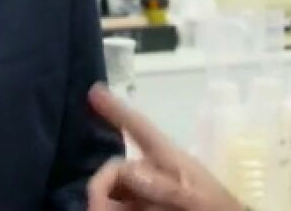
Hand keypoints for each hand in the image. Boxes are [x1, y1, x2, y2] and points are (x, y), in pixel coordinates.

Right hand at [86, 83, 244, 210]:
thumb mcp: (196, 200)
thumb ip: (166, 186)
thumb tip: (130, 170)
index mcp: (168, 159)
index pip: (139, 127)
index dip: (116, 109)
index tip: (94, 91)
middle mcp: (155, 172)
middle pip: (117, 169)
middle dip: (101, 185)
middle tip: (96, 209)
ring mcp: (151, 191)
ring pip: (115, 190)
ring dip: (105, 202)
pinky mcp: (147, 206)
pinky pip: (121, 204)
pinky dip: (113, 208)